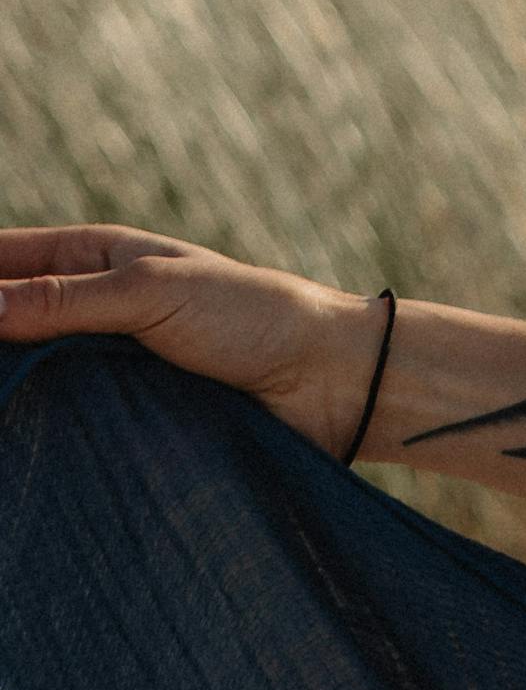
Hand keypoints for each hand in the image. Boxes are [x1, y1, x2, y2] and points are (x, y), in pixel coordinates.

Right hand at [0, 225, 386, 458]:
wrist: (328, 381)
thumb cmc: (251, 316)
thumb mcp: (151, 290)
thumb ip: (63, 299)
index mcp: (94, 258)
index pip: (1, 259)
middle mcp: (89, 308)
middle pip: (6, 319)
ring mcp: (101, 363)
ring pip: (26, 372)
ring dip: (11, 385)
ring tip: (0, 404)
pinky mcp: (120, 412)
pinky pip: (60, 416)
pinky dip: (35, 421)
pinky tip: (15, 431)